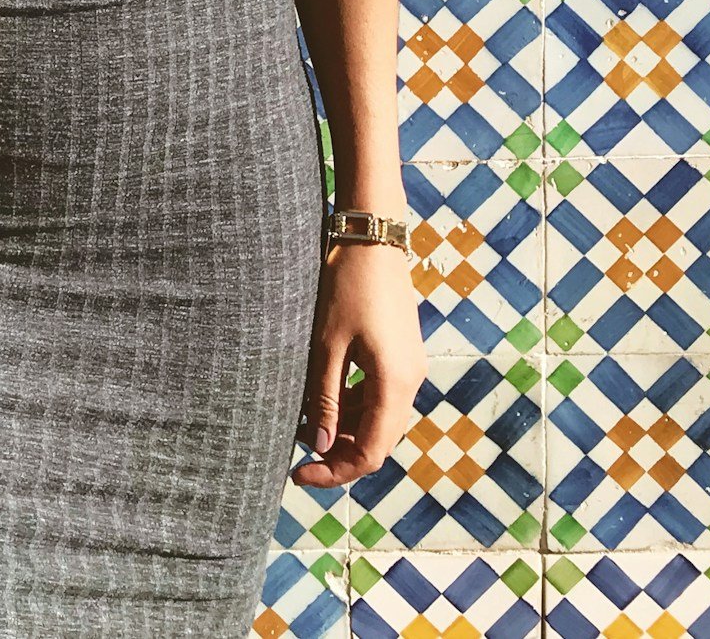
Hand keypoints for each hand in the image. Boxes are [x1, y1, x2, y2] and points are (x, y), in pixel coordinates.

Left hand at [293, 242, 426, 486]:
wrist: (372, 235)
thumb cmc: (346, 284)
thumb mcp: (327, 344)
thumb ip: (324, 398)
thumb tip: (319, 445)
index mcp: (396, 384)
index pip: (370, 453)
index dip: (335, 471)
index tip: (299, 473)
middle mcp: (411, 381)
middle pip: (379, 441)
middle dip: (339, 453)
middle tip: (298, 455)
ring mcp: (410, 366)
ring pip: (379, 418)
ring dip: (345, 429)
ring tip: (304, 422)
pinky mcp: (401, 352)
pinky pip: (380, 394)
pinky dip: (353, 405)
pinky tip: (324, 397)